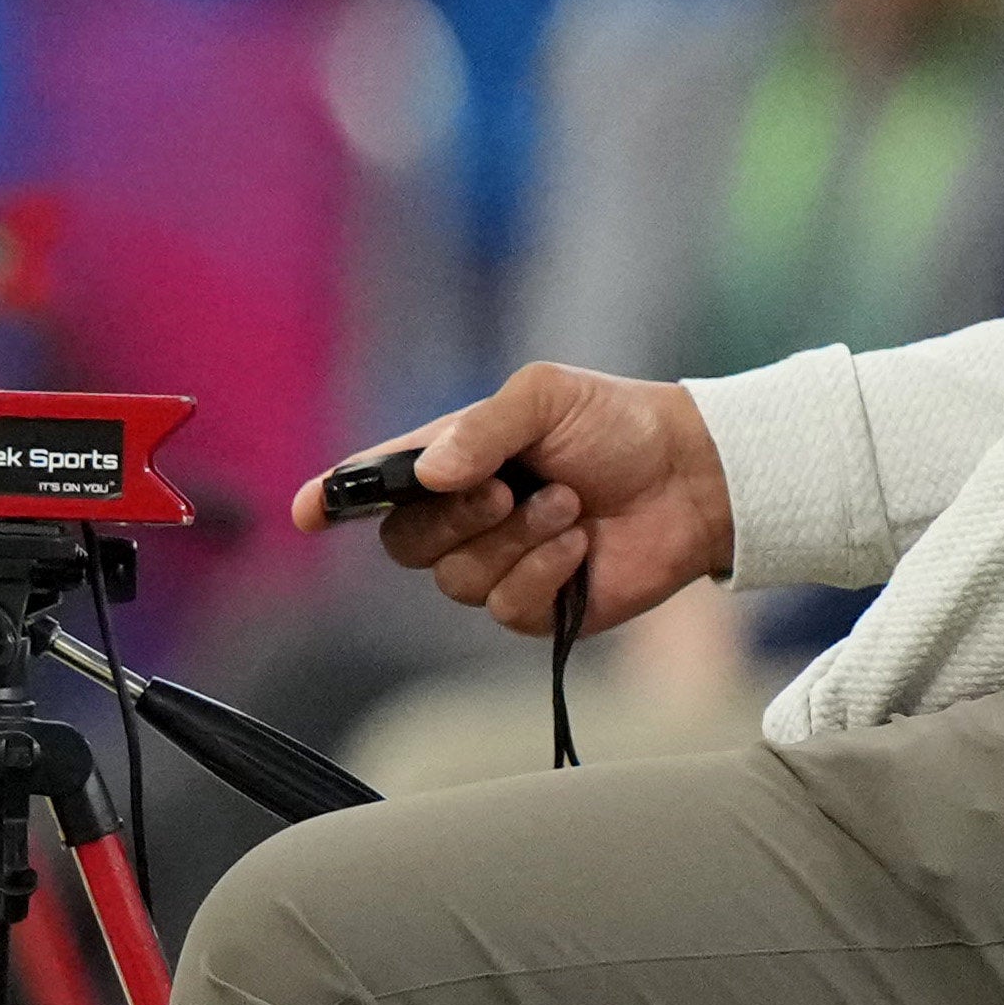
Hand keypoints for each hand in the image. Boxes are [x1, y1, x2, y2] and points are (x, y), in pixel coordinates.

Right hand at [301, 360, 733, 639]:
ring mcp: (498, 566)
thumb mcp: (545, 396)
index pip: (372, 486)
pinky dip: (544, 572)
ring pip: (456, 581)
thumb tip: (431, 474)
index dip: (330, 500)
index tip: (307, 513)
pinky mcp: (538, 608)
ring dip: (514, 541)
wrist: (696, 478)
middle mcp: (463, 519)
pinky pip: (506, 608)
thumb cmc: (618, 425)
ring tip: (567, 506)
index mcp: (449, 462)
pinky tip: (579, 546)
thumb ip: (483, 428)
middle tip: (505, 489)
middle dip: (452, 519)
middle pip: (403, 544)